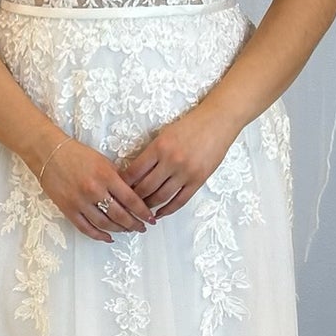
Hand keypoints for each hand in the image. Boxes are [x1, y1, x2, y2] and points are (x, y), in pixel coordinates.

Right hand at [36, 136, 157, 242]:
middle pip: (120, 215)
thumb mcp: (103, 161)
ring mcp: (80, 202)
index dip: (143, 212)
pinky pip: (86, 228)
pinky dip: (98, 236)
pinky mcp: (68, 209)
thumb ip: (118, 178)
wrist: (49, 153)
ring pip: (105, 224)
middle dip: (134, 224)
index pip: (131, 199)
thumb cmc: (78, 154)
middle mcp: (94, 191)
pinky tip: (108, 238)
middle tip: (142, 227)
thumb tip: (133, 196)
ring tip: (127, 231)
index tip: (150, 218)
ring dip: (119, 230)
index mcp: (106, 176)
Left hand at [117, 106, 238, 220]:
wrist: (218, 122)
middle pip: (145, 188)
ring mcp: (186, 172)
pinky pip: (180, 201)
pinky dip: (167, 210)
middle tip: (127, 204)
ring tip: (141, 209)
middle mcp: (171, 161)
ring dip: (149, 206)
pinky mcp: (198, 180)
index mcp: (159, 147)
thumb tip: (135, 174)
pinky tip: (159, 214)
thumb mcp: (165, 134)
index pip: (134, 171)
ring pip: (161, 197)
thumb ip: (151, 153)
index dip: (124, 184)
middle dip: (133, 198)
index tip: (117, 189)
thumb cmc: (190, 125)